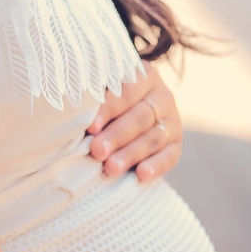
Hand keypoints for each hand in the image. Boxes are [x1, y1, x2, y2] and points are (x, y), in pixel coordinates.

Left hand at [86, 67, 182, 181]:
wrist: (129, 114)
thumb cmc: (106, 102)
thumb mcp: (103, 91)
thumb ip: (94, 99)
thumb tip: (74, 114)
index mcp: (145, 76)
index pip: (127, 91)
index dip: (109, 109)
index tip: (90, 127)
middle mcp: (163, 96)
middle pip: (140, 117)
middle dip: (117, 135)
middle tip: (97, 151)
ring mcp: (173, 121)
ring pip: (153, 138)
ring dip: (131, 154)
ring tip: (111, 168)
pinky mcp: (176, 145)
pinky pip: (169, 156)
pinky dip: (156, 166)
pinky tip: (141, 175)